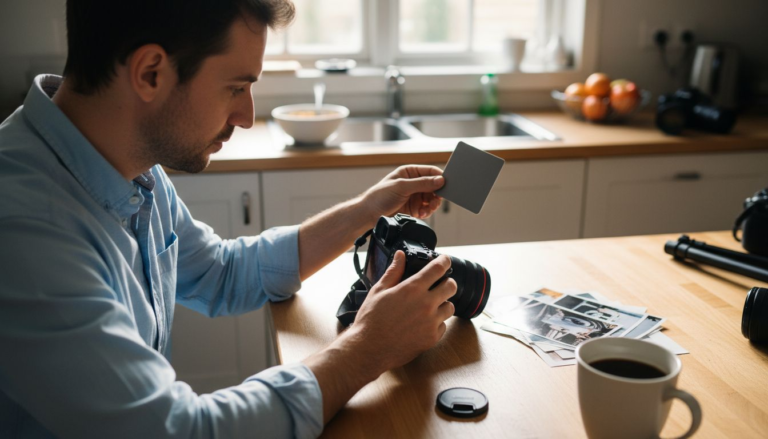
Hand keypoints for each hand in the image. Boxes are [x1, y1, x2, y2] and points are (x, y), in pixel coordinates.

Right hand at [349, 250, 456, 371]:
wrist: (369, 349)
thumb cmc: (371, 319)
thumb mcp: (379, 291)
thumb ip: (393, 272)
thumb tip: (400, 255)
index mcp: (412, 289)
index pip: (438, 269)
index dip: (444, 261)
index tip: (445, 260)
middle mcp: (426, 304)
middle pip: (451, 287)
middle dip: (447, 283)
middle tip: (439, 284)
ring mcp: (431, 322)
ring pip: (450, 307)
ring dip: (443, 304)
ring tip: (430, 306)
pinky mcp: (432, 338)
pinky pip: (443, 326)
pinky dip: (436, 323)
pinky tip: (423, 324)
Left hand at [361, 165, 443, 220]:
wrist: (369, 215)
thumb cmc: (379, 196)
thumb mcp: (401, 187)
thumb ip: (421, 183)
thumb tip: (440, 180)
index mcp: (409, 172)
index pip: (430, 171)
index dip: (439, 177)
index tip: (445, 185)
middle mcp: (413, 183)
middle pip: (434, 186)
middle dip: (436, 194)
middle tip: (435, 201)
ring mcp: (414, 196)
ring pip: (432, 199)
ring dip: (432, 204)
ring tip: (427, 209)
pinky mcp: (414, 208)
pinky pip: (427, 209)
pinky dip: (427, 211)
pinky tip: (422, 213)